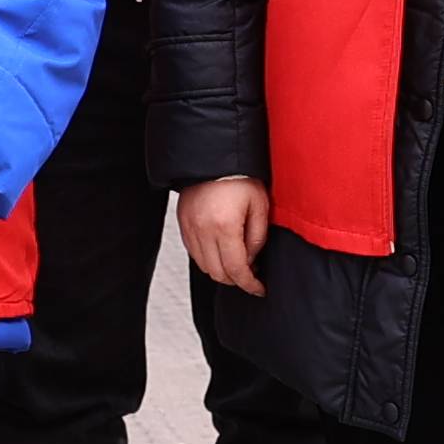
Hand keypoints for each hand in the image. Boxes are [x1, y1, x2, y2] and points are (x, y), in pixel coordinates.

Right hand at [180, 175, 273, 296]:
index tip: (258, 288)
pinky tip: (220, 251)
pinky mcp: (183, 223)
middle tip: (250, 274)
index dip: (249, 284)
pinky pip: (193, 252)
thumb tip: (251, 259)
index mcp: (225, 227)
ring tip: (236, 260)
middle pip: (218, 273)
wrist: (215, 155)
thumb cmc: (239, 176)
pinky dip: (207, 258)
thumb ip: (257, 238)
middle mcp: (203, 230)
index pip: (236, 270)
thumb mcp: (259, 206)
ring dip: (221, 270)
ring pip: (203, 266)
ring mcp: (190, 227)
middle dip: (236, 279)